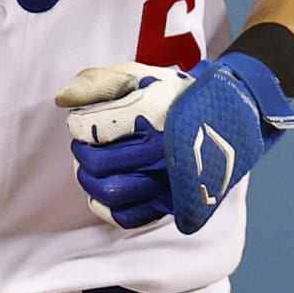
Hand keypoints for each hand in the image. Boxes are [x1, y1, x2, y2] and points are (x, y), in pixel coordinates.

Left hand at [56, 52, 293, 234]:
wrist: (230, 117)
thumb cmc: (178, 94)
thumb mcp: (143, 75)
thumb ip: (100, 81)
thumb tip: (62, 99)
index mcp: (150, 115)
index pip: (90, 127)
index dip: (77, 124)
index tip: (82, 122)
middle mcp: (159, 151)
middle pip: (95, 162)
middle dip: (81, 152)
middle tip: (84, 145)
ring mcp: (166, 180)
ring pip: (108, 191)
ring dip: (88, 179)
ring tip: (91, 167)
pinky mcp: (171, 202)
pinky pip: (127, 217)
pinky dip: (106, 208)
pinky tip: (105, 192)